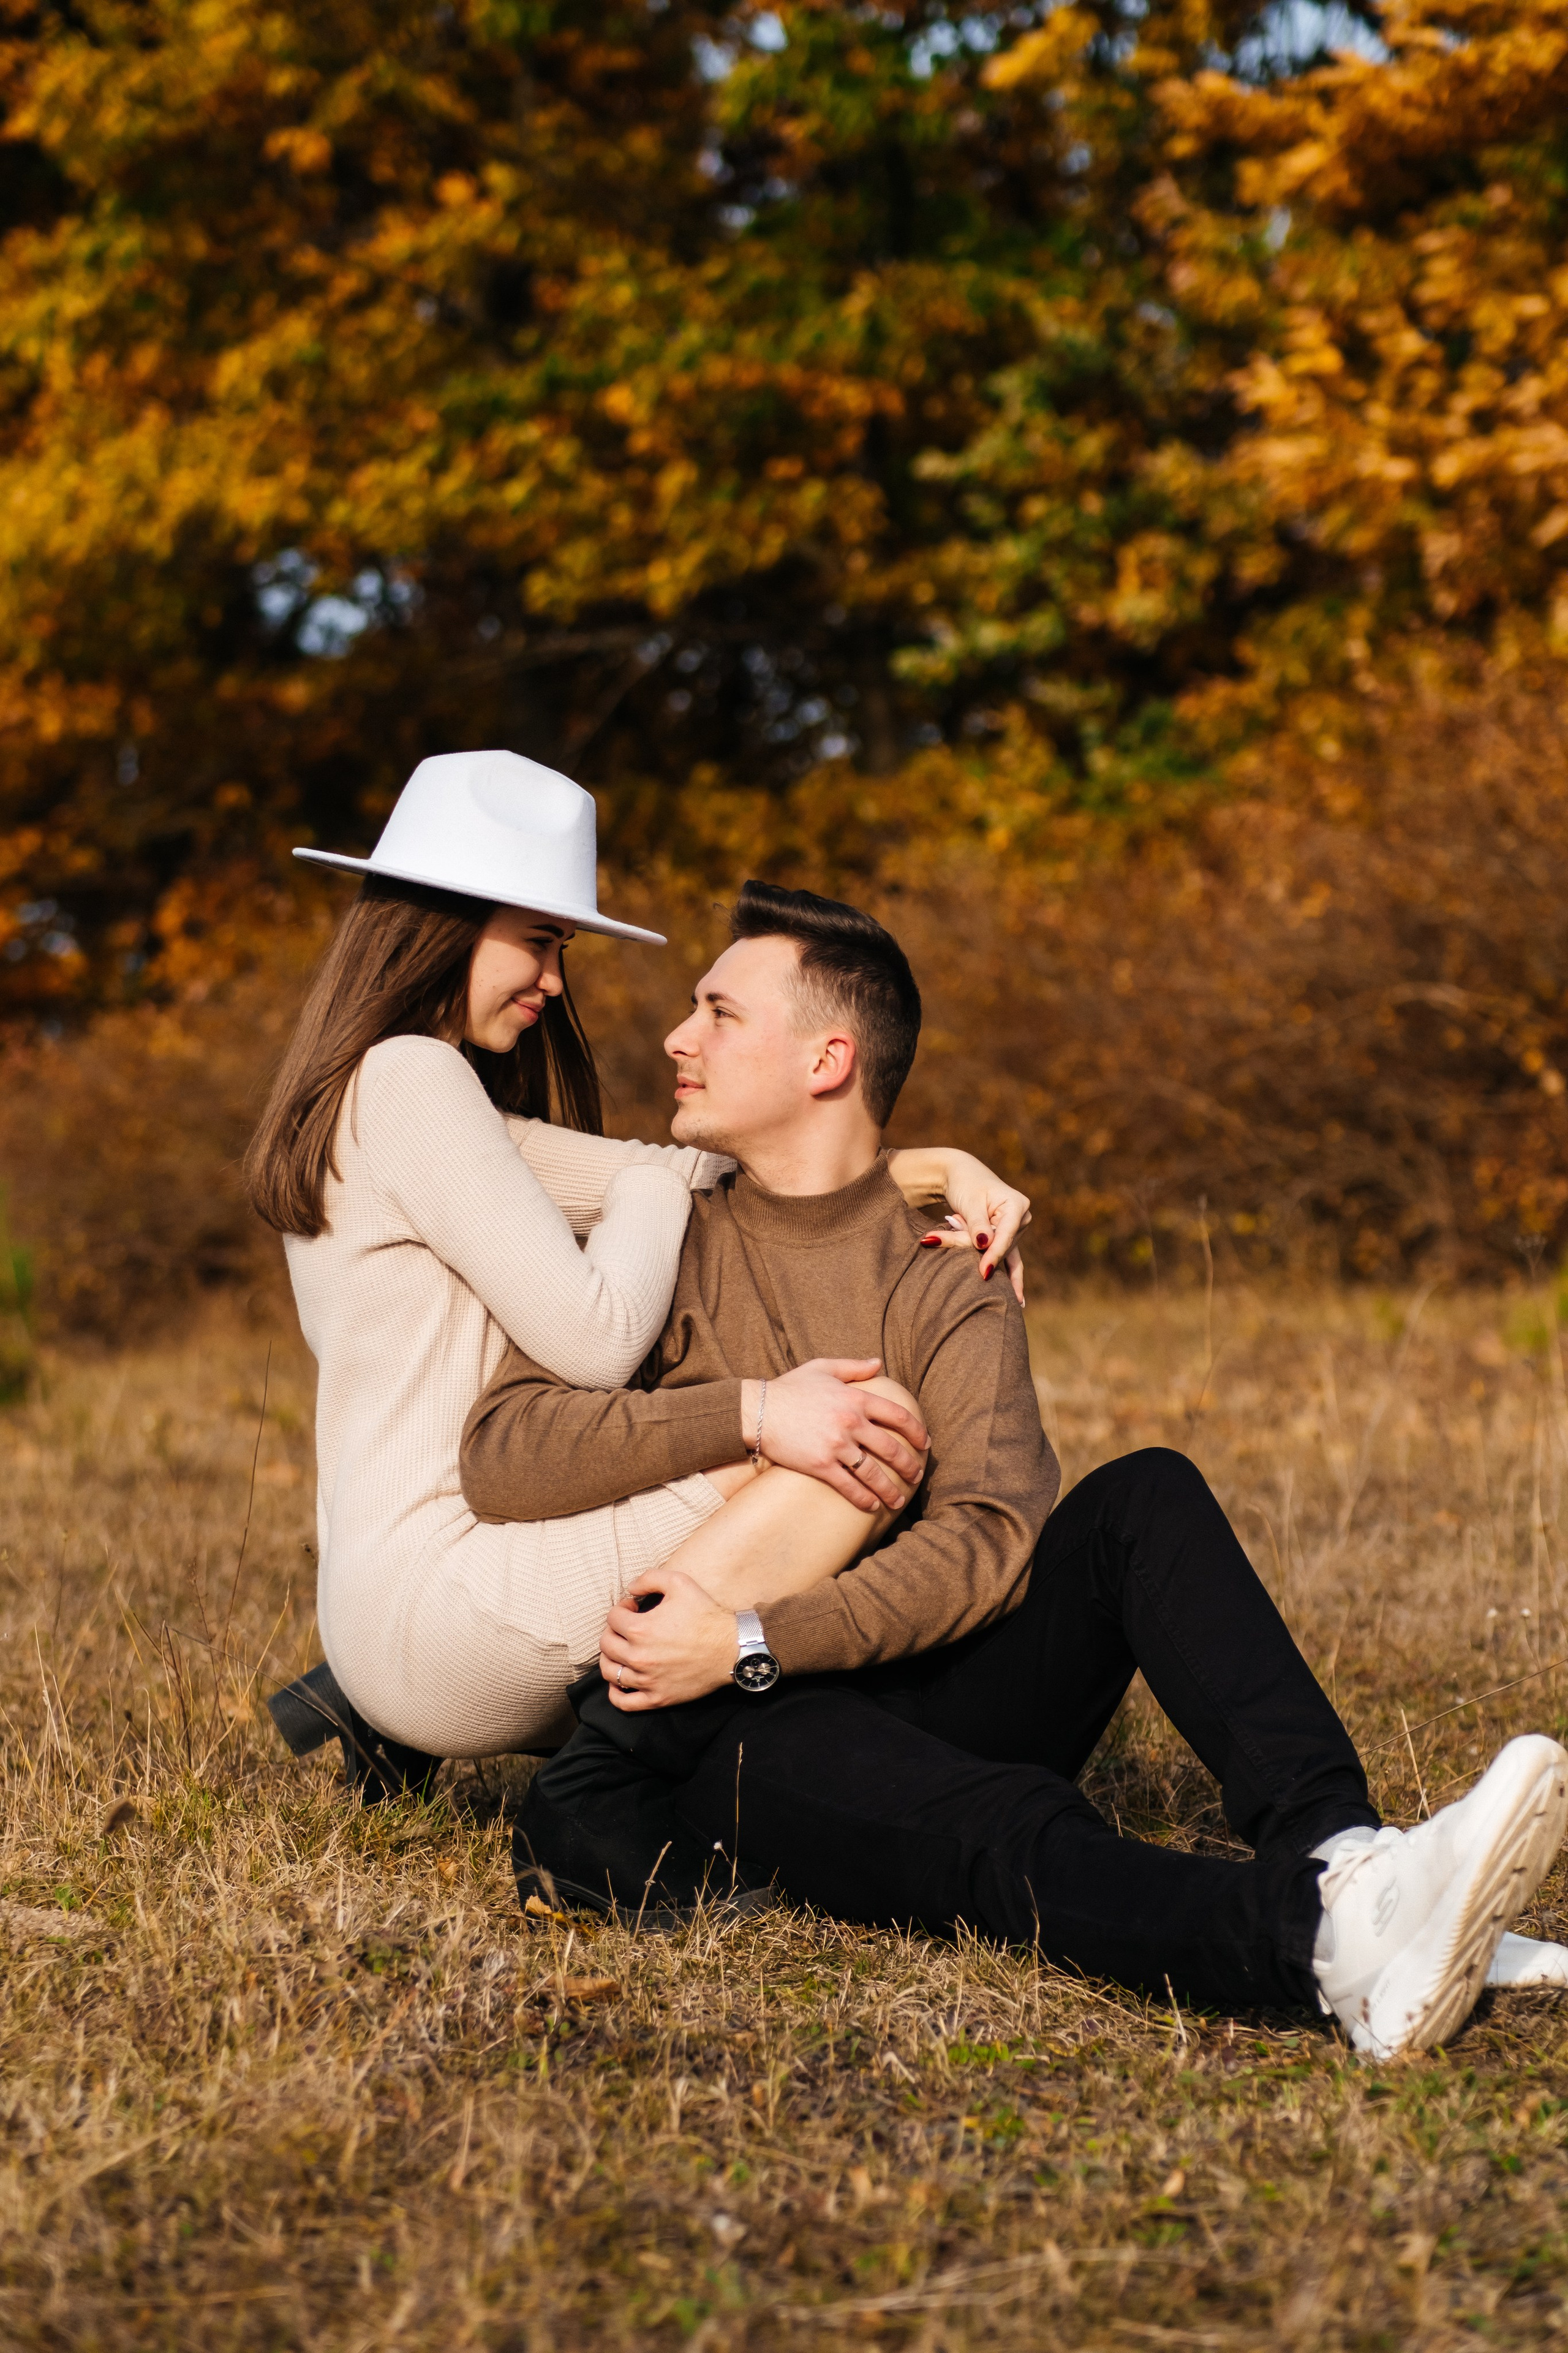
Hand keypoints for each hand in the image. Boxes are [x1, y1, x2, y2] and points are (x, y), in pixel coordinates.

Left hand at [600, 1569, 740, 1709]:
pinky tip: (620, 1681)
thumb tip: (630, 1588)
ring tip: (621, 1651)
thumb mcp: (680, 1583)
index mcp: (640, 1630)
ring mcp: (647, 1680)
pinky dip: (615, 1692)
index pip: (612, 1618)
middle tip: (626, 1627)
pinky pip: (624, 1702)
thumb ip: (649, 1578)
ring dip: (610, 1658)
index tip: (633, 1608)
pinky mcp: (658, 1698)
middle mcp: (639, 1657)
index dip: (621, 1608)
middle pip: (606, 1644)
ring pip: (610, 1672)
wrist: (732, 1648)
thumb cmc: (706, 1615)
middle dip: (612, 1631)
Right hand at [743, 1358, 927, 1510]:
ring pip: (873, 1472)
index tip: (925, 1444)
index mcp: (855, 1397)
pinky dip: (863, 1499)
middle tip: (916, 1476)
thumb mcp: (822, 1368)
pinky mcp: (820, 1465)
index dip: (916, 1431)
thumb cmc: (789, 1388)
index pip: (898, 1416)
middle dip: (909, 1465)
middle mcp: (851, 1422)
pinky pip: (848, 1486)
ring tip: (898, 1500)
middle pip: (891, 1448)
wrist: (757, 1410)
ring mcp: (836, 1445)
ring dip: (890, 1489)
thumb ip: (853, 1367)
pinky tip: (872, 1507)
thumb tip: (878, 1363)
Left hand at [888, 1147, 1030, 1299]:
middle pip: (999, 1247)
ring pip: (996, 1253)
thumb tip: (984, 1245)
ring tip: (955, 1241)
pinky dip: (1004, 1275)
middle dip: (974, 1252)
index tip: (982, 1273)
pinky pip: (1006, 1259)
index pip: (1005, 1237)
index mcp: (1017, 1205)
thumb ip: (977, 1225)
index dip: (993, 1256)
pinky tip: (1018, 1302)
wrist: (960, 1173)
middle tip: (937, 1239)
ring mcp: (1015, 1229)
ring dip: (974, 1254)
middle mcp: (1021, 1218)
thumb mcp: (969, 1202)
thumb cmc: (965, 1183)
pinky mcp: (1006, 1237)